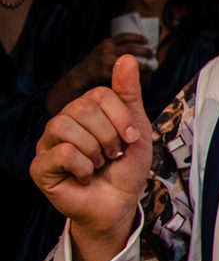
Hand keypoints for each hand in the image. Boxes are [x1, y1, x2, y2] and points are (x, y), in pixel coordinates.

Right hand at [32, 55, 152, 260]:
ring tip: (99, 163)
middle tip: (113, 154)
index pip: (98, 94)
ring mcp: (48, 144)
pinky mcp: (40, 167)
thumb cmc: (126, 166)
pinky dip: (84, 166)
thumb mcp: (135, 127)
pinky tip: (86, 176)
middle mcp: (62, 123)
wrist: (120, 202)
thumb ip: (128, 93)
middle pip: (81, 108)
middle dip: (108, 135)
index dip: (120, 116)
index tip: (130, 138)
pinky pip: (62, 153)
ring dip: (94, 149)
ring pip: (64, 126)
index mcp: (84, 111)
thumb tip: (126, 57)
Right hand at [78, 33, 153, 86]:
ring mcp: (106, 61)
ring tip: (153, 66)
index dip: (137, 37)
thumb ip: (114, 49)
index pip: (124, 37)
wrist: (78, 79)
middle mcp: (106, 50)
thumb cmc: (93, 67)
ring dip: (144, 63)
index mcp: (106, 44)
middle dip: (144, 50)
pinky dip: (137, 74)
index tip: (147, 40)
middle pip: (130, 48)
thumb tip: (136, 49)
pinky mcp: (106, 73)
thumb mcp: (101, 52)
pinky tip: (143, 77)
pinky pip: (126, 74)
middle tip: (153, 53)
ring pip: (131, 60)